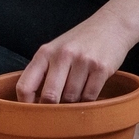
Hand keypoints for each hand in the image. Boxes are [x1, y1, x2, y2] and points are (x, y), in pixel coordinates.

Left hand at [17, 14, 133, 103]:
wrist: (112, 24)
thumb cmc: (80, 41)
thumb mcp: (56, 50)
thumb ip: (43, 72)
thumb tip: (33, 105)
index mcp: (45, 53)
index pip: (25, 86)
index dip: (25, 105)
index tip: (31, 114)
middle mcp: (63, 55)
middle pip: (49, 97)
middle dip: (52, 109)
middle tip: (56, 112)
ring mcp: (83, 61)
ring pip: (71, 98)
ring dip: (72, 103)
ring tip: (76, 94)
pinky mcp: (102, 68)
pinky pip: (90, 96)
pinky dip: (88, 100)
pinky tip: (88, 91)